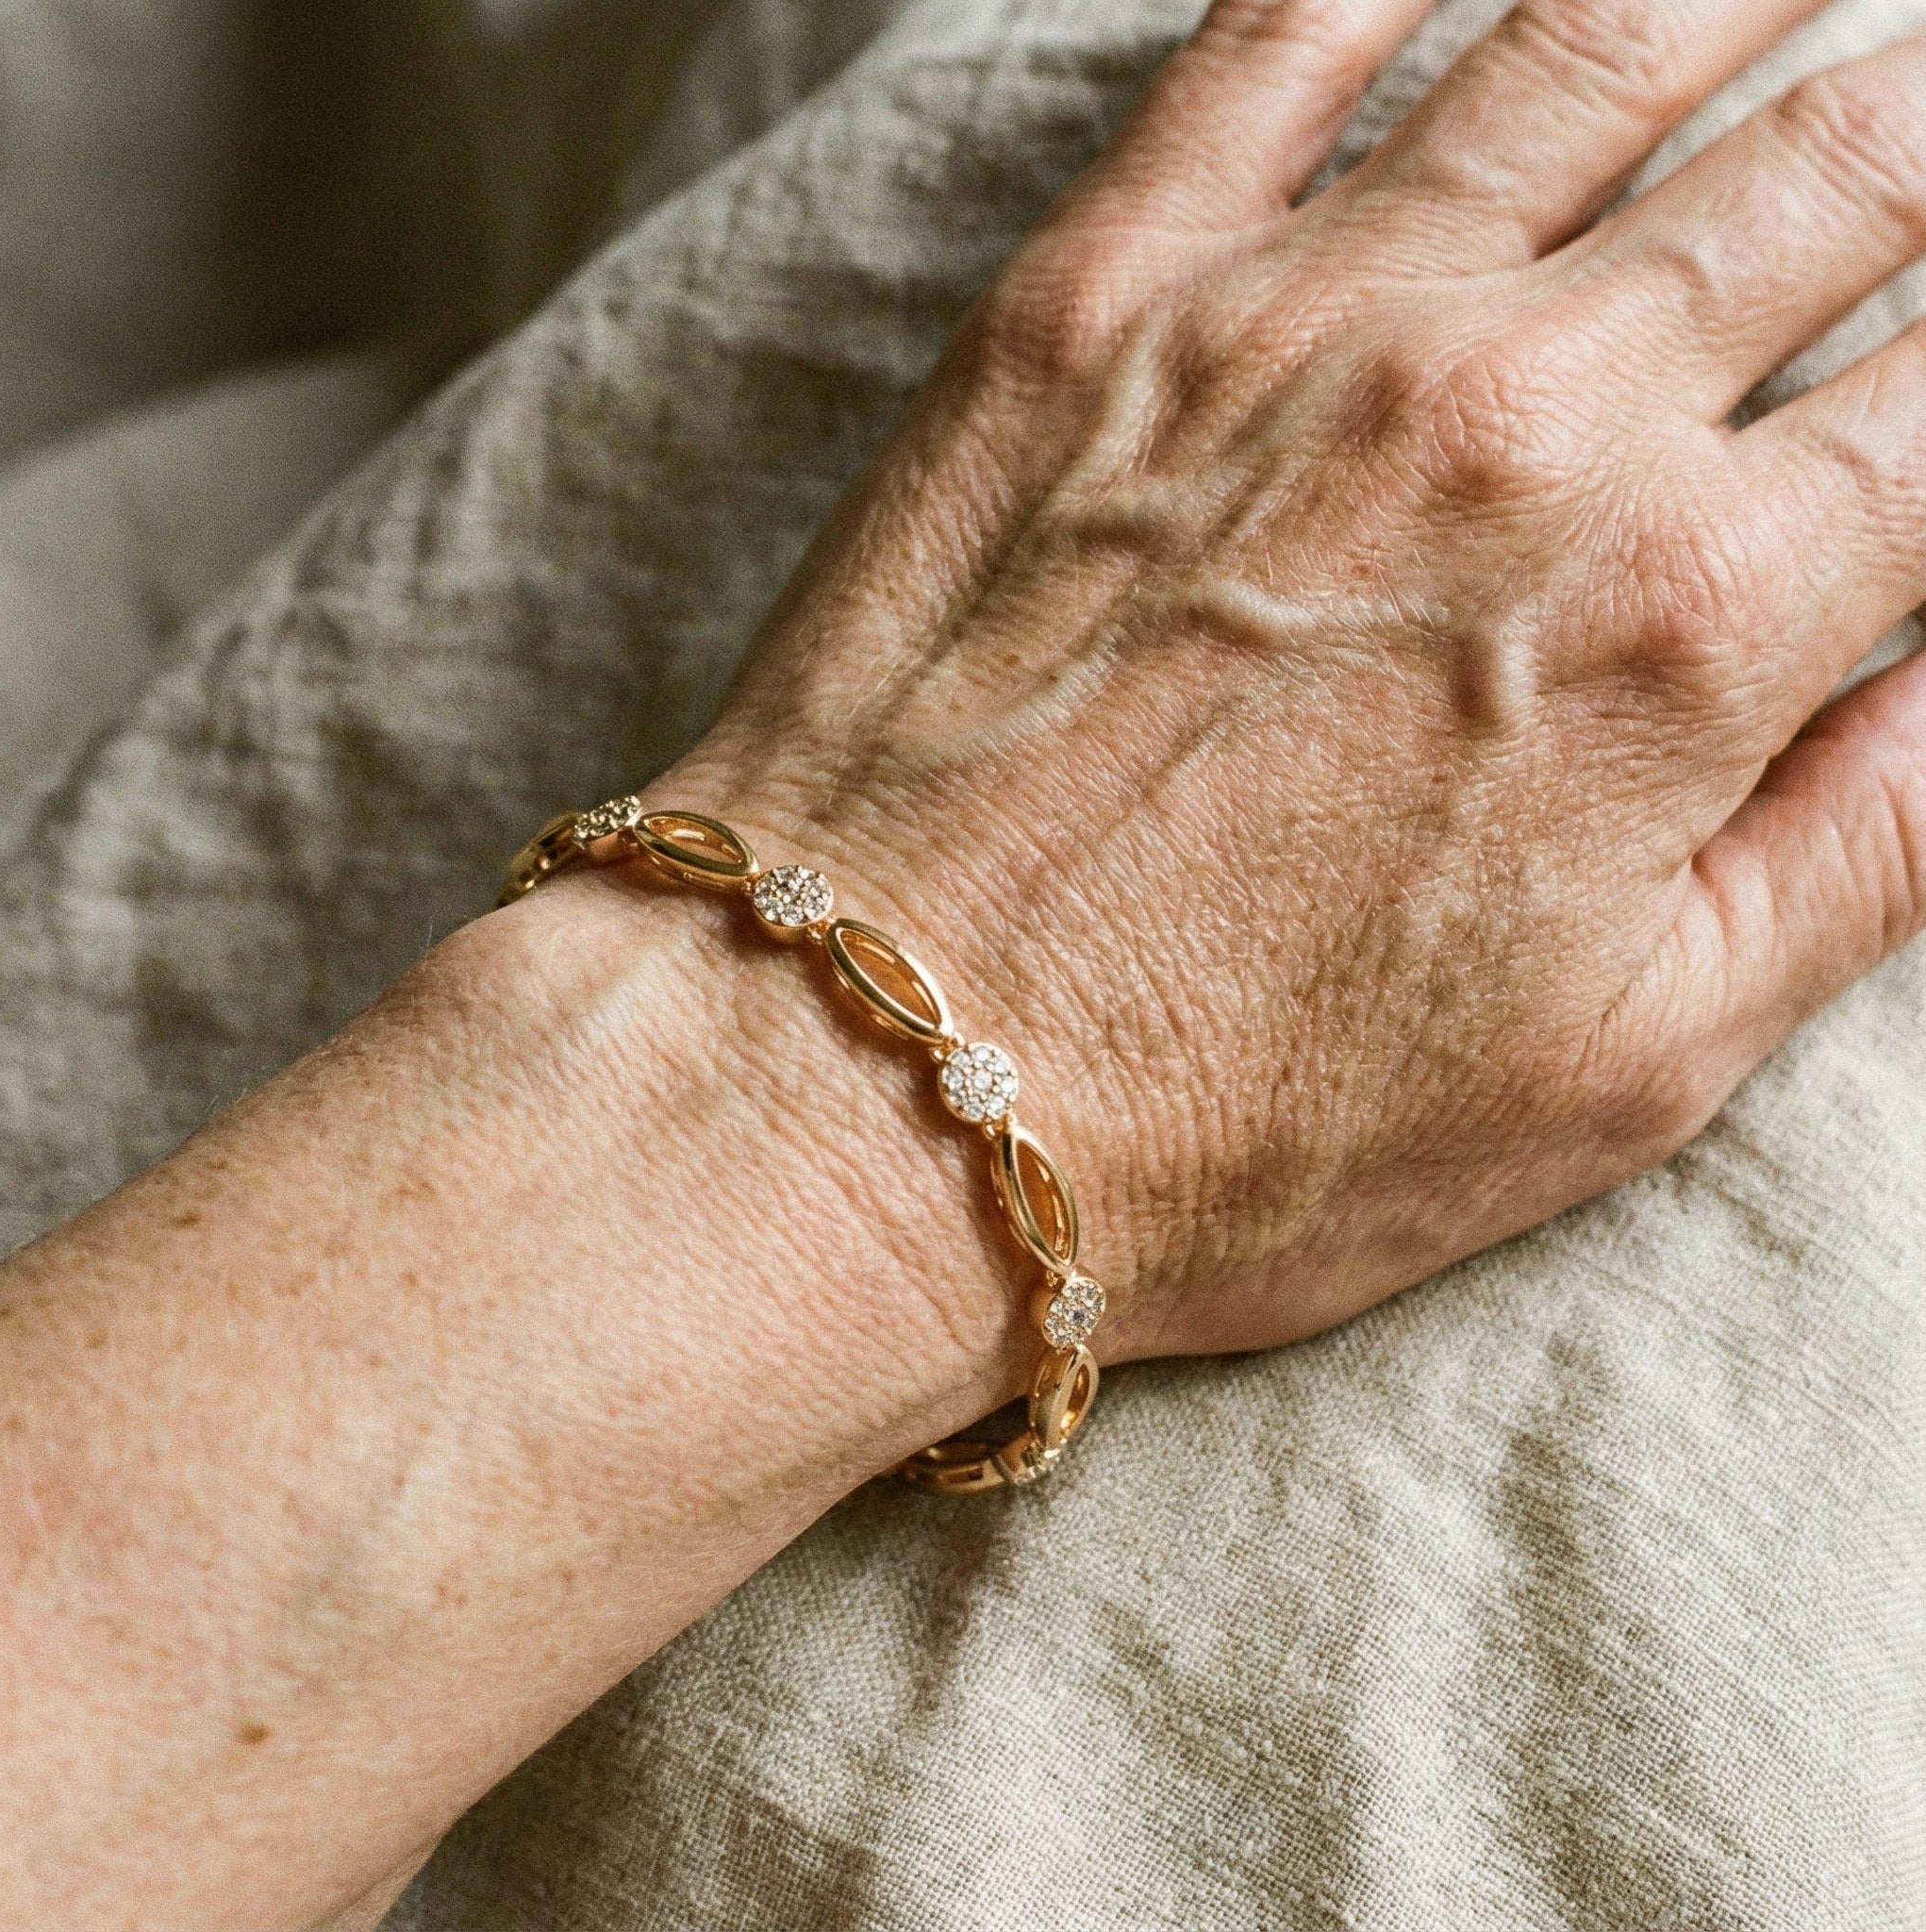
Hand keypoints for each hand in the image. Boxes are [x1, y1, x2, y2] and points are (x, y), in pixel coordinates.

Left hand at [663, 0, 1925, 1362]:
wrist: (877, 1079)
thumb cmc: (1241, 1125)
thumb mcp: (1627, 1067)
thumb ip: (1870, 841)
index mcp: (1683, 623)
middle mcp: (1522, 421)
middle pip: (1837, 163)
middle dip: (1924, 121)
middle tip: (1922, 120)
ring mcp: (1297, 327)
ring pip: (1605, 34)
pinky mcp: (1099, 298)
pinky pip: (1290, 28)